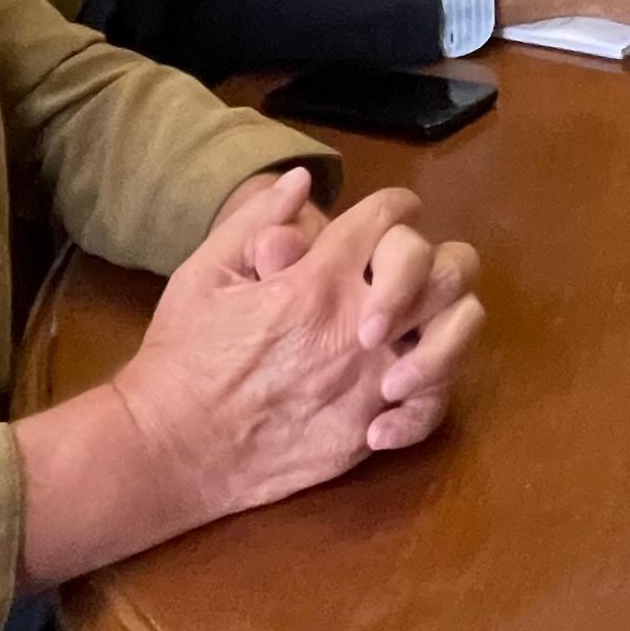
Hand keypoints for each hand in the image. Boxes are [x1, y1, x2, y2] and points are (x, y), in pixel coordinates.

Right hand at [107, 176, 483, 534]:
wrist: (170, 449)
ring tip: (414, 328)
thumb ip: (256, 220)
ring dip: (447, 320)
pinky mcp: (369, 429)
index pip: (390, 215)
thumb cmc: (181, 356)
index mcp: (316, 279)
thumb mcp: (204, 273)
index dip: (393, 207)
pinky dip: (429, 392)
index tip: (383, 220)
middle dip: (434, 260)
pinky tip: (396, 387)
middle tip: (401, 277)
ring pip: (459, 332)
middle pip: (447, 267)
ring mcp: (371, 380)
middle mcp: (357, 325)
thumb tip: (301, 181)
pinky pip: (434, 404)